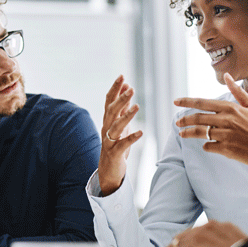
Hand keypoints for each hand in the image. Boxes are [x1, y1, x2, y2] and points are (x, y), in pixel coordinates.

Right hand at [98, 75, 142, 195]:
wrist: (108, 170)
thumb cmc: (116, 145)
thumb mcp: (120, 124)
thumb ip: (123, 108)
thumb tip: (127, 89)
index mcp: (107, 120)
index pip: (109, 101)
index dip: (115, 89)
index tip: (122, 76)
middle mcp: (106, 128)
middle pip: (111, 111)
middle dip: (120, 99)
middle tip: (131, 88)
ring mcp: (109, 141)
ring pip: (116, 126)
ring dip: (126, 115)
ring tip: (137, 106)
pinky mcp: (114, 153)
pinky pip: (123, 144)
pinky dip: (131, 138)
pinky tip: (141, 132)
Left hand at [174, 73, 247, 187]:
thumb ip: (237, 91)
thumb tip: (227, 75)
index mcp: (232, 108)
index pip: (203, 102)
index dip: (187, 102)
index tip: (176, 101)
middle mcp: (227, 120)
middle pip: (198, 118)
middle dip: (184, 120)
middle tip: (177, 122)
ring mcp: (226, 135)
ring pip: (200, 132)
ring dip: (188, 133)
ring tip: (182, 134)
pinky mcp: (227, 149)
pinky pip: (209, 146)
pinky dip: (206, 146)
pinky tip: (207, 145)